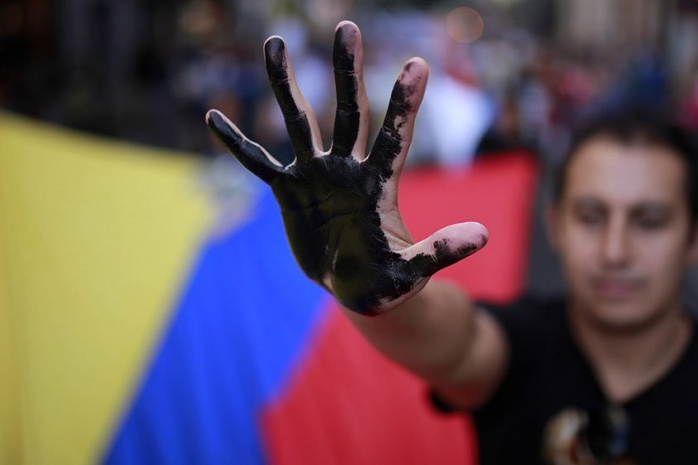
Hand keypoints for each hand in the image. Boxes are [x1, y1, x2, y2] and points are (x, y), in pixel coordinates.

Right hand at [206, 21, 486, 313]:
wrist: (359, 287)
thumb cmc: (390, 281)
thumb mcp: (412, 270)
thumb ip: (439, 251)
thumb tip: (483, 235)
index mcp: (379, 184)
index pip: (394, 138)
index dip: (404, 103)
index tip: (418, 63)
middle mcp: (347, 169)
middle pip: (347, 113)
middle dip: (345, 72)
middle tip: (347, 26)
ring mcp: (316, 176)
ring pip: (299, 123)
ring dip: (286, 85)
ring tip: (275, 43)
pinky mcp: (289, 192)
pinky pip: (258, 163)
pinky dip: (237, 144)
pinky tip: (213, 117)